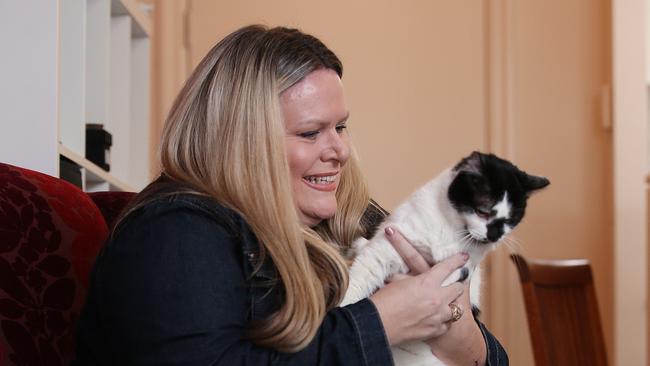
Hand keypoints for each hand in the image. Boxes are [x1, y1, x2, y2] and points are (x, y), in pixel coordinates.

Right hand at [369, 228, 466, 345]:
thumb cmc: (383, 302)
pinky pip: (447, 325)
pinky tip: (437, 320)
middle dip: (456, 286)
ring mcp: (437, 316)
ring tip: (444, 305)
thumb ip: (410, 278)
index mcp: (426, 282)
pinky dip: (443, 322)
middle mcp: (436, 298)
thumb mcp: (397, 282)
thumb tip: (412, 274)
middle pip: (458, 288)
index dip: (457, 260)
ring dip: (451, 305)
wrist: (378, 324)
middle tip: (452, 286)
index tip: (464, 257)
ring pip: (457, 309)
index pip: (447, 267)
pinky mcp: (434, 331)